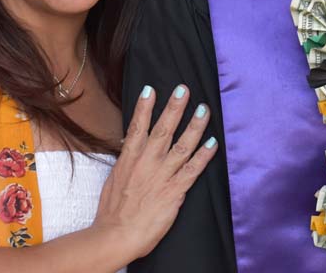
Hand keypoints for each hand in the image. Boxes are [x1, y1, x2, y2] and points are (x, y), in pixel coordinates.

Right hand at [91, 84, 217, 263]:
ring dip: (195, 126)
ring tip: (204, 109)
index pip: (137, 127)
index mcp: (130, 159)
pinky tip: (213, 142)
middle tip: (184, 89)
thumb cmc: (113, 210)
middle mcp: (147, 163)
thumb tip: (132, 145)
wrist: (116, 235)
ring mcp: (162, 176)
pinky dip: (204, 155)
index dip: (145, 107)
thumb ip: (128, 161)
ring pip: (182, 145)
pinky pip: (193, 169)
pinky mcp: (175, 191)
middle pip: (163, 130)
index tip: (151, 89)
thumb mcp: (115, 178)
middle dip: (174, 108)